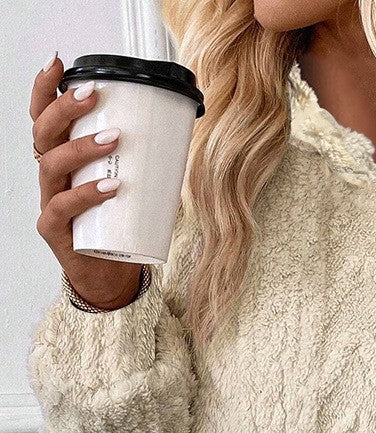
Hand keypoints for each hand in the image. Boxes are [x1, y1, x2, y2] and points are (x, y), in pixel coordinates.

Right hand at [30, 54, 141, 309]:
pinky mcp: (54, 231)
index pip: (45, 118)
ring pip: (51, 165)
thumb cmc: (120, 226)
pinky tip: (110, 188)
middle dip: (65, 108)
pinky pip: (62, 208)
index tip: (58, 64)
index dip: (45, 90)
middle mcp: (52, 177)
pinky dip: (86, 195)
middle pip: (44, 133)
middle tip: (93, 95)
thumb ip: (146, 160)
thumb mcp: (132, 186)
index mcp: (64, 159)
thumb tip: (180, 129)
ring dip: (82, 148)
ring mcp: (50, 202)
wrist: (111, 275)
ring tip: (114, 139)